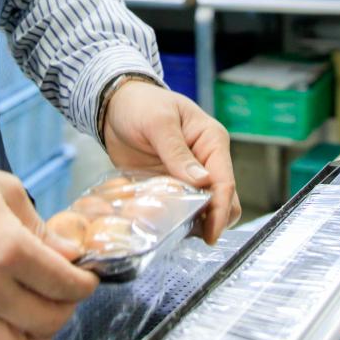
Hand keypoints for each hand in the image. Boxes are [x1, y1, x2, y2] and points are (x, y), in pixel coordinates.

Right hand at [0, 158, 97, 339]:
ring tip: (39, 318)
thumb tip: (72, 256)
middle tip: (64, 292)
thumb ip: (42, 229)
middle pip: (49, 321)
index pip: (66, 285)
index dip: (86, 283)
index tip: (86, 276)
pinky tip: (10, 332)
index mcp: (8, 251)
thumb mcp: (5, 190)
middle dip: (68, 308)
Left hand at [102, 82, 239, 242]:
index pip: (225, 181)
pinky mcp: (170, 187)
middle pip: (222, 201)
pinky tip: (160, 226)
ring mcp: (188, 178)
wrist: (114, 106)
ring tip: (172, 233)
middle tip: (188, 235)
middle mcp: (206, 162)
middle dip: (211, 221)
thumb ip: (177, 152)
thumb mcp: (159, 122)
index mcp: (212, 142)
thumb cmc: (141, 104)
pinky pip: (178, 210)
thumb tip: (203, 181)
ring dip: (192, 224)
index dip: (221, 210)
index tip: (211, 234)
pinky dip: (174, 220)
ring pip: (203, 210)